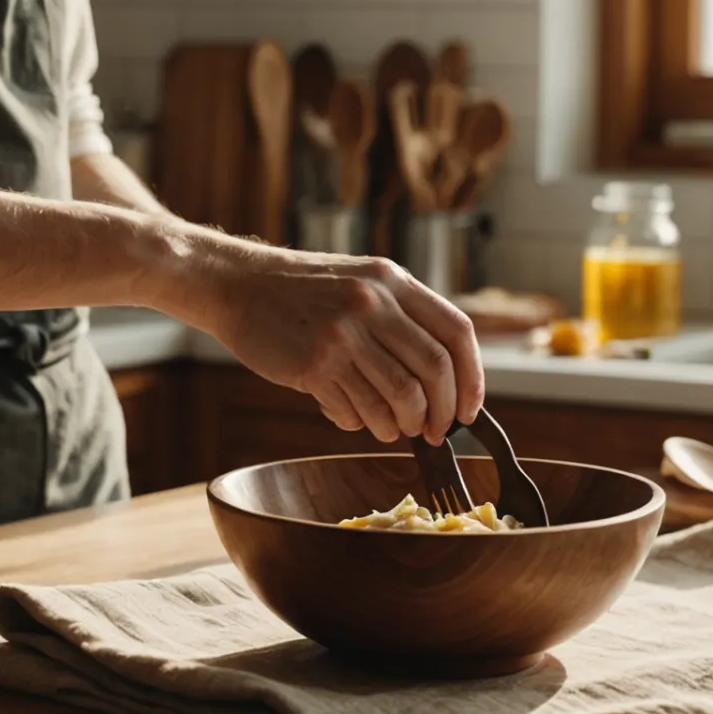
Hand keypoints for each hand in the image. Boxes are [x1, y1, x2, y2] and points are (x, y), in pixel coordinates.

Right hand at [186, 241, 483, 443]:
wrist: (240, 285)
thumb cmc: (305, 292)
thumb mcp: (362, 282)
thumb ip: (402, 318)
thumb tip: (446, 382)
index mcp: (392, 281)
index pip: (456, 333)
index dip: (472, 378)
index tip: (469, 409)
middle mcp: (372, 304)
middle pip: (434, 371)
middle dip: (442, 413)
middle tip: (435, 432)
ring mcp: (343, 335)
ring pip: (399, 398)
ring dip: (402, 426)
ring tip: (392, 429)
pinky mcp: (313, 365)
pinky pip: (356, 411)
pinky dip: (362, 424)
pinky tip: (352, 417)